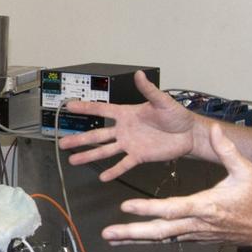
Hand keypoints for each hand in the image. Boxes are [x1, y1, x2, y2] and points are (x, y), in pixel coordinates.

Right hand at [61, 71, 208, 179]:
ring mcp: (130, 144)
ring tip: (74, 160)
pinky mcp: (139, 156)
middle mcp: (125, 130)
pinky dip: (113, 171)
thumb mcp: (162, 101)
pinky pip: (123, 164)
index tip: (69, 106)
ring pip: (105, 151)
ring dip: (90, 155)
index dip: (86, 108)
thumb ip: (149, 90)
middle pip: (98, 134)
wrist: (188, 134)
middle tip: (63, 142)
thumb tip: (139, 74)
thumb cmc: (176, 115)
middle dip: (80, 139)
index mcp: (127, 114)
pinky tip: (102, 177)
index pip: (102, 110)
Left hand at [103, 123, 251, 251]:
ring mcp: (199, 234)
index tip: (126, 207)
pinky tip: (138, 238)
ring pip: (163, 238)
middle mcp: (199, 225)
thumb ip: (227, 151)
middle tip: (108, 234)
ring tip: (114, 237)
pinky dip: (154, 238)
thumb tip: (214, 130)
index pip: (172, 209)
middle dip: (132, 233)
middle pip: (160, 232)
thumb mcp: (248, 171)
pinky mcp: (201, 237)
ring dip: (137, 238)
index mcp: (208, 207)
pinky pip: (172, 239)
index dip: (148, 209)